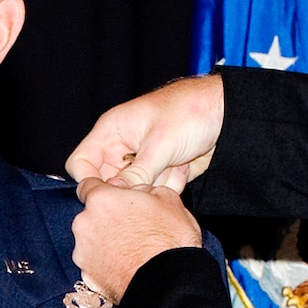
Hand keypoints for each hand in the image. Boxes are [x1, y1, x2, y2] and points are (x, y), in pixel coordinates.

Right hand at [66, 73, 224, 190]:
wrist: (226, 114)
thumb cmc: (191, 112)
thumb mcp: (161, 143)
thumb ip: (136, 173)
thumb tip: (111, 195)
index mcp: (112, 131)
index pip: (81, 162)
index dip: (88, 181)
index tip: (106, 195)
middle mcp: (122, 148)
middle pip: (107, 182)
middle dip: (127, 189)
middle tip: (149, 183)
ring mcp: (141, 162)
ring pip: (132, 191)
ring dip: (153, 186)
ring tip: (173, 165)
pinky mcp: (159, 173)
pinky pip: (154, 192)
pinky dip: (169, 187)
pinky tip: (182, 167)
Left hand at [71, 178, 202, 302]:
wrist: (168, 283)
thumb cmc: (169, 242)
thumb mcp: (168, 199)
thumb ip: (145, 188)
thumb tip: (138, 190)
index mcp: (101, 200)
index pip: (88, 186)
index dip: (104, 192)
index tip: (114, 198)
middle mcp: (85, 224)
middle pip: (91, 214)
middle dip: (107, 218)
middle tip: (132, 226)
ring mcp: (83, 251)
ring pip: (91, 239)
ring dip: (106, 241)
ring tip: (131, 249)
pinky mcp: (87, 275)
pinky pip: (94, 262)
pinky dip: (105, 262)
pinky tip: (125, 265)